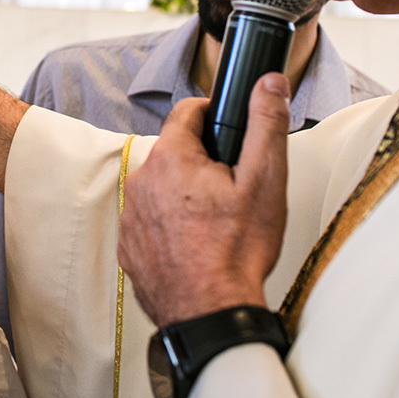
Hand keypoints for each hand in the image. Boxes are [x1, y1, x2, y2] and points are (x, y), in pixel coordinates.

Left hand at [117, 74, 290, 326]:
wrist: (209, 313)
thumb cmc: (236, 252)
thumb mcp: (264, 181)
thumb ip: (265, 124)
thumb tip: (268, 84)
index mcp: (171, 158)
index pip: (186, 112)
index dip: (211, 115)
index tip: (227, 129)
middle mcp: (141, 182)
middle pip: (175, 153)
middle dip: (202, 162)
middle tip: (231, 188)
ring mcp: (131, 217)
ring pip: (162, 188)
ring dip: (184, 195)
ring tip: (216, 221)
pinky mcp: (129, 247)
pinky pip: (150, 221)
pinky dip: (170, 226)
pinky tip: (196, 243)